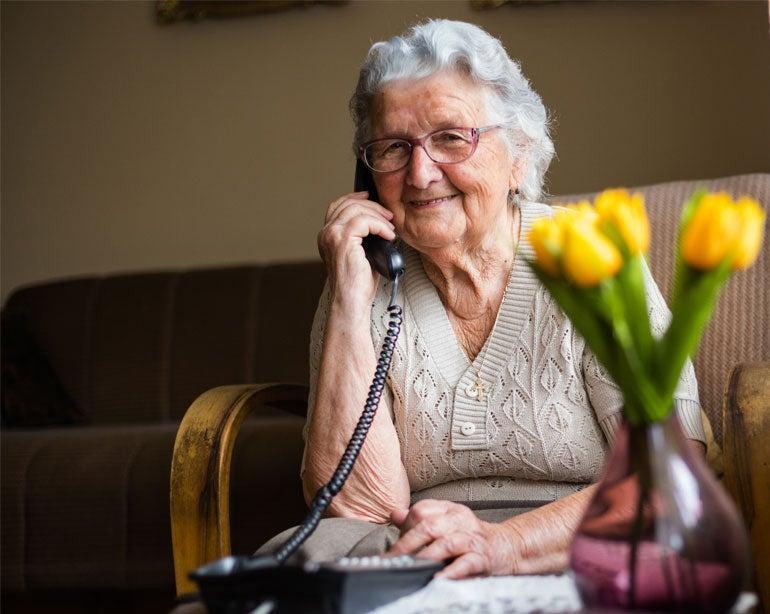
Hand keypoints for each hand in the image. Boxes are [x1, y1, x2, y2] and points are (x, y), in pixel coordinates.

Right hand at [317, 191, 394, 308]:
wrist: (351, 302)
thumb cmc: (357, 284)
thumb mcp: (360, 254)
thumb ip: (362, 236)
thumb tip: (381, 221)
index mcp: (327, 236)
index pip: (338, 206)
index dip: (355, 198)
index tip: (371, 198)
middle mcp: (326, 233)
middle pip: (348, 204)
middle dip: (372, 206)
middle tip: (389, 216)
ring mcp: (332, 235)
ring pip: (357, 210)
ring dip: (378, 215)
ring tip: (390, 228)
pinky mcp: (343, 240)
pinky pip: (364, 221)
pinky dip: (380, 225)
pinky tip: (388, 235)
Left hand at [387, 500, 513, 578]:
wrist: (506, 547)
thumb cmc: (469, 536)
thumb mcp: (445, 522)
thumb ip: (421, 519)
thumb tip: (395, 514)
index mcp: (449, 509)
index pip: (421, 510)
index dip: (405, 527)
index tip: (395, 545)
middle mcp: (460, 520)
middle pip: (429, 526)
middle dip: (408, 544)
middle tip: (393, 559)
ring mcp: (472, 539)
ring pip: (446, 543)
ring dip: (426, 557)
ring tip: (412, 567)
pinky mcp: (483, 558)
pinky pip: (466, 563)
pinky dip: (452, 571)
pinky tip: (438, 578)